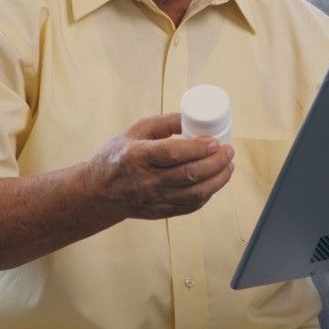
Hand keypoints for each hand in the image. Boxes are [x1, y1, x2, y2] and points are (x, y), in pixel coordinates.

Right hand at [87, 113, 234, 219]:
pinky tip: (216, 181)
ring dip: (218, 179)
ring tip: (229, 165)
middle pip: (188, 174)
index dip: (197, 148)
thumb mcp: (135, 131)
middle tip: (228, 150)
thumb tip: (192, 117)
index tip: (215, 141)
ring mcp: (155, 199)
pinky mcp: (161, 212)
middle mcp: (146, 181)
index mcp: (137, 156)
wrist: (100, 192)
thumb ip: (164, 123)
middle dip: (215, 162)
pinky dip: (208, 193)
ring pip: (195, 193)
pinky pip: (191, 205)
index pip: (172, 153)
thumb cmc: (118, 156)